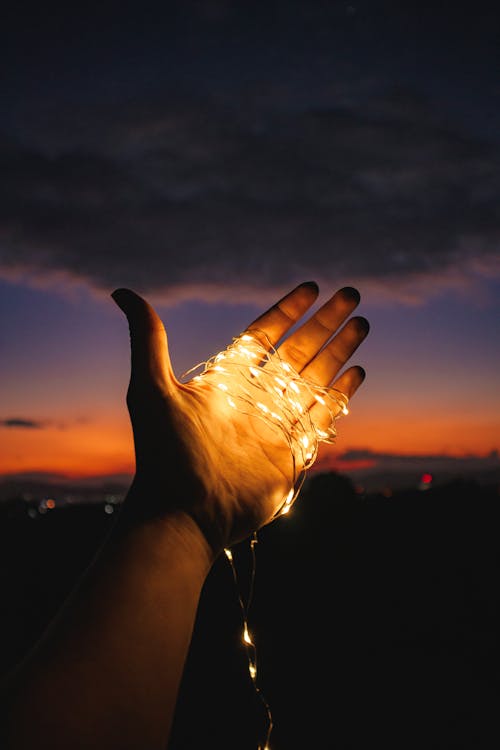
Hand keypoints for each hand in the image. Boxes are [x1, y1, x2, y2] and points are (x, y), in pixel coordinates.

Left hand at [112, 282, 368, 555]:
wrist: (183, 515)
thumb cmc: (164, 454)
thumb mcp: (150, 389)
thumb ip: (147, 339)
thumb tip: (122, 292)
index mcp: (225, 381)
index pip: (262, 337)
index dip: (286, 312)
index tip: (310, 289)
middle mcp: (254, 399)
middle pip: (297, 351)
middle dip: (323, 323)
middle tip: (349, 295)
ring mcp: (276, 425)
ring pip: (315, 377)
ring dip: (339, 350)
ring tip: (361, 322)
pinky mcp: (293, 453)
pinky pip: (323, 416)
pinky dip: (342, 393)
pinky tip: (357, 370)